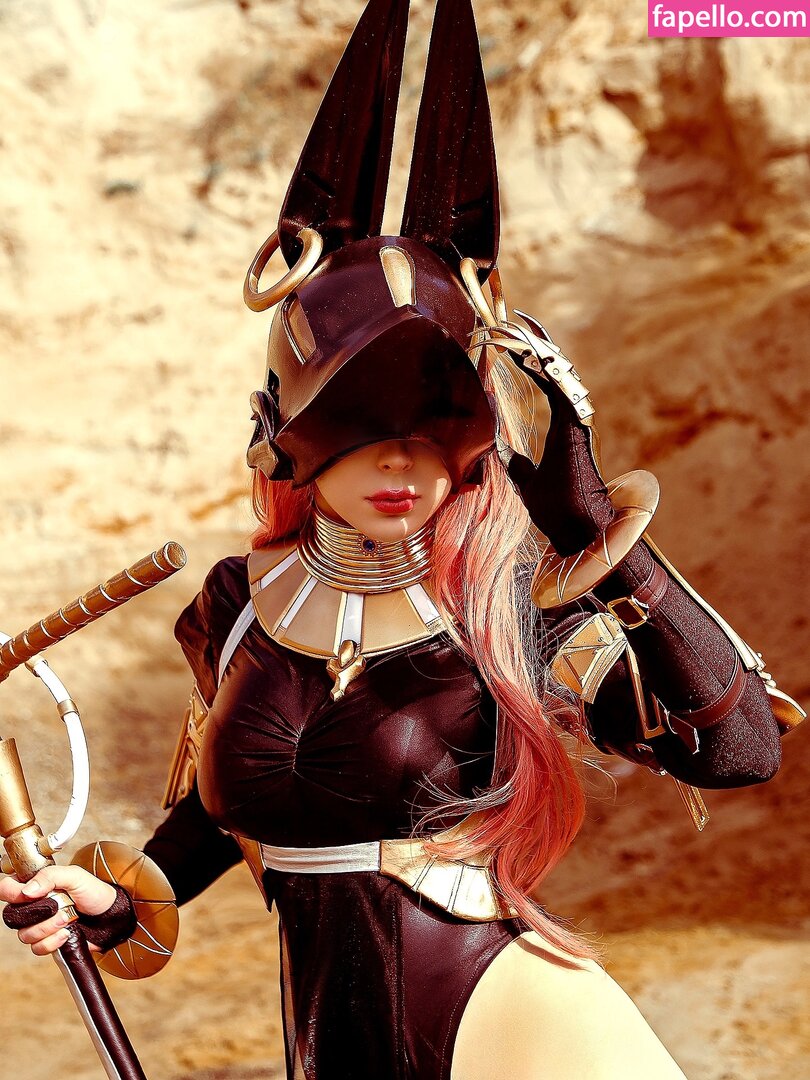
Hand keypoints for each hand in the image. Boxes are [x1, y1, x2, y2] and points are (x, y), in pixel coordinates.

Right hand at [1, 866, 116, 955]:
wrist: (109, 916)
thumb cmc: (93, 892)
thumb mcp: (75, 876)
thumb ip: (50, 877)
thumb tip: (27, 890)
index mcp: (35, 884)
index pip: (6, 888)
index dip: (13, 893)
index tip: (31, 895)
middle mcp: (32, 905)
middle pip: (12, 916)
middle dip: (38, 915)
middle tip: (60, 908)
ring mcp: (38, 924)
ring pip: (24, 935)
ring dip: (48, 928)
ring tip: (67, 919)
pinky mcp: (46, 941)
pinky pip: (36, 948)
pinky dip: (52, 942)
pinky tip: (67, 933)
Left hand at [495, 315, 613, 554]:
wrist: (577, 531)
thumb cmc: (558, 511)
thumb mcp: (527, 482)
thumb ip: (516, 462)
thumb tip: (500, 449)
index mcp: (564, 426)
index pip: (548, 378)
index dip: (532, 354)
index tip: (512, 336)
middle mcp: (573, 417)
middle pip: (555, 366)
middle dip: (533, 341)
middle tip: (512, 319)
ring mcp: (577, 421)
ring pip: (559, 371)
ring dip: (536, 349)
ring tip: (514, 328)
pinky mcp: (576, 429)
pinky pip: (561, 389)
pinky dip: (545, 369)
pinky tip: (528, 352)